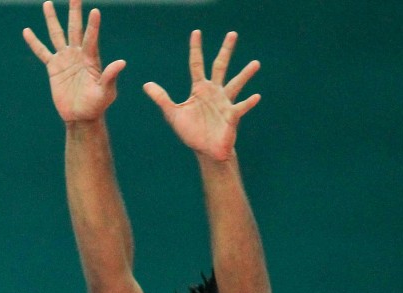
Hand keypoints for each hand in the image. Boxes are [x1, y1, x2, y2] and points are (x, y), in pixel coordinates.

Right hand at [24, 0, 126, 123]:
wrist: (81, 116)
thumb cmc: (97, 105)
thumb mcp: (106, 92)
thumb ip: (110, 76)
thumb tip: (121, 62)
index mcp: (91, 58)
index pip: (91, 38)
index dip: (93, 25)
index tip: (95, 11)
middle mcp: (78, 54)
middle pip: (75, 28)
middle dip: (75, 11)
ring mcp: (65, 59)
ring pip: (57, 35)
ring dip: (52, 19)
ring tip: (48, 3)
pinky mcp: (53, 68)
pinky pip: (42, 52)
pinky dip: (34, 42)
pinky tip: (27, 31)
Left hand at [144, 30, 260, 161]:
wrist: (205, 149)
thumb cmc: (191, 131)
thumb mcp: (173, 114)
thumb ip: (162, 98)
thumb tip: (146, 84)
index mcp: (199, 89)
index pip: (196, 64)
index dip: (195, 49)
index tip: (196, 33)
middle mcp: (214, 91)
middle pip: (220, 66)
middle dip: (225, 50)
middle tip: (232, 33)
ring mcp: (224, 102)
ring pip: (235, 84)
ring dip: (245, 74)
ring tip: (255, 63)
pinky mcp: (231, 116)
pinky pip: (240, 107)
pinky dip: (248, 102)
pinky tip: (256, 96)